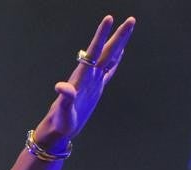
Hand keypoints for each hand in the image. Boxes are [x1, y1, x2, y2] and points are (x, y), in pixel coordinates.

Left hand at [33, 15, 135, 147]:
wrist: (59, 129)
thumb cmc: (60, 122)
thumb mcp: (63, 112)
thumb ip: (64, 98)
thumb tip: (61, 86)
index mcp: (82, 77)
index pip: (94, 51)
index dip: (101, 35)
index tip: (109, 19)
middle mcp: (89, 76)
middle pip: (107, 51)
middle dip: (118, 35)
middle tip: (131, 19)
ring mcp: (93, 81)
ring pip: (109, 57)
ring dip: (119, 43)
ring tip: (127, 28)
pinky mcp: (96, 88)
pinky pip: (109, 70)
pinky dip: (116, 60)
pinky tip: (120, 53)